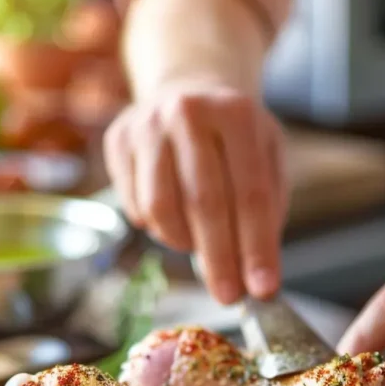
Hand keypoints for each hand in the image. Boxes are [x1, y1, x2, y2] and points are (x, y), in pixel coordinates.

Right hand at [104, 80, 287, 303]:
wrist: (188, 89)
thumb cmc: (235, 137)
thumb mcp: (267, 158)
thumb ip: (266, 212)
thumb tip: (255, 276)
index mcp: (236, 113)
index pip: (250, 194)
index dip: (257, 247)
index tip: (262, 289)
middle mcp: (188, 111)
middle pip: (204, 202)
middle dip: (219, 259)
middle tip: (228, 296)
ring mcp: (147, 124)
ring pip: (161, 207)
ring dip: (184, 242)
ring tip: (200, 247)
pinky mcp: (117, 140)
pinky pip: (134, 205)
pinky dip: (158, 227)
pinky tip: (175, 219)